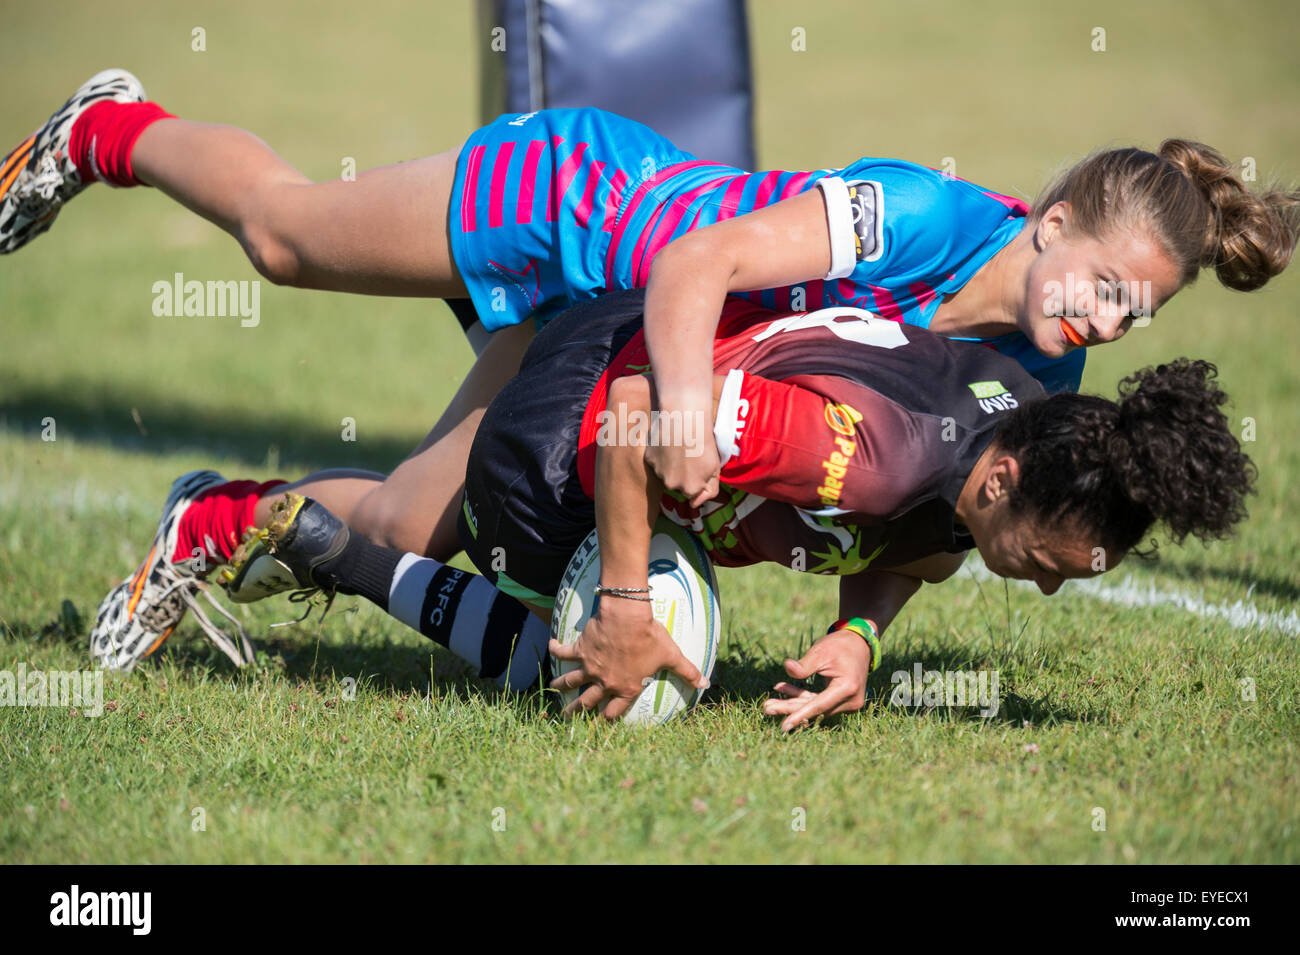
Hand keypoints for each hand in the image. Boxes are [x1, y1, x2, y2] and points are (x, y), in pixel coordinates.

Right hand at [549, 596, 707, 720]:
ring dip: (562, 685)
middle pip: (587, 702)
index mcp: (626, 688)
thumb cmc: (650, 638)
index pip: (614, 711)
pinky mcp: (581, 650)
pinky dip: (556, 649)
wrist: (627, 618)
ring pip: (571, 681)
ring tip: (554, 688)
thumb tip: (706, 684)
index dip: (608, 719)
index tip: (600, 723)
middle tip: (567, 718)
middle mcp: (605, 682)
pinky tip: (551, 645)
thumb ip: (687, 672)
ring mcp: (590, 667)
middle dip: (577, 712)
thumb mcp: (671, 656)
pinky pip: (565, 651)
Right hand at [645, 437, 719, 508]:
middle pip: (677, 483)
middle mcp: (672, 485)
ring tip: (679, 446)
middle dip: (682, 473)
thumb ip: (710, 490)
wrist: (685, 420)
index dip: (696, 478)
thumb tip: (696, 504)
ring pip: (665, 472)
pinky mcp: (649, 459)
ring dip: (670, 464)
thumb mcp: (716, 468)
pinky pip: (655, 460)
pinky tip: (668, 442)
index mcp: (690, 489)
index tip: (699, 464)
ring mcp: (659, 472)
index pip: (692, 492)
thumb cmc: (704, 442)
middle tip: (689, 454)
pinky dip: (660, 454)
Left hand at [762, 630, 871, 732]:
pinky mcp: (843, 702)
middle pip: (815, 709)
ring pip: (815, 707)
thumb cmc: (840, 646)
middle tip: (766, 708)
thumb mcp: (821, 651)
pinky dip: (803, 697)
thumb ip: (805, 664)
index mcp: (847, 688)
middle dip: (790, 708)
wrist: (859, 644)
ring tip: (770, 702)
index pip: (819, 705)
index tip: (784, 726)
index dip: (800, 715)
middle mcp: (851, 701)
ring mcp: (848, 703)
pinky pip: (820, 702)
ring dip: (793, 702)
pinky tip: (783, 689)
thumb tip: (787, 667)